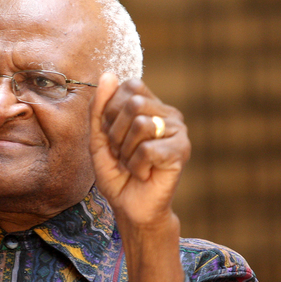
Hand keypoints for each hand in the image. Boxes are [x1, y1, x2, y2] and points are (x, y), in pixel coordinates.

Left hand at [89, 73, 190, 281]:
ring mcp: (178, 130)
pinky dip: (137, 166)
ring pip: (141, 124)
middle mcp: (168, 113)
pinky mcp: (182, 150)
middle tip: (122, 154)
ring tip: (133, 164)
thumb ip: (100, 108)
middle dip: (116, 134)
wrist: (130, 207)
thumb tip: (109, 74)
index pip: (127, 86)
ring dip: (126, 151)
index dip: (110, 112)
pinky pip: (148, 149)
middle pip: (133, 103)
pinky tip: (144, 174)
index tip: (112, 137)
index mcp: (149, 105)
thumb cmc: (116, 173)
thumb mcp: (98, 138)